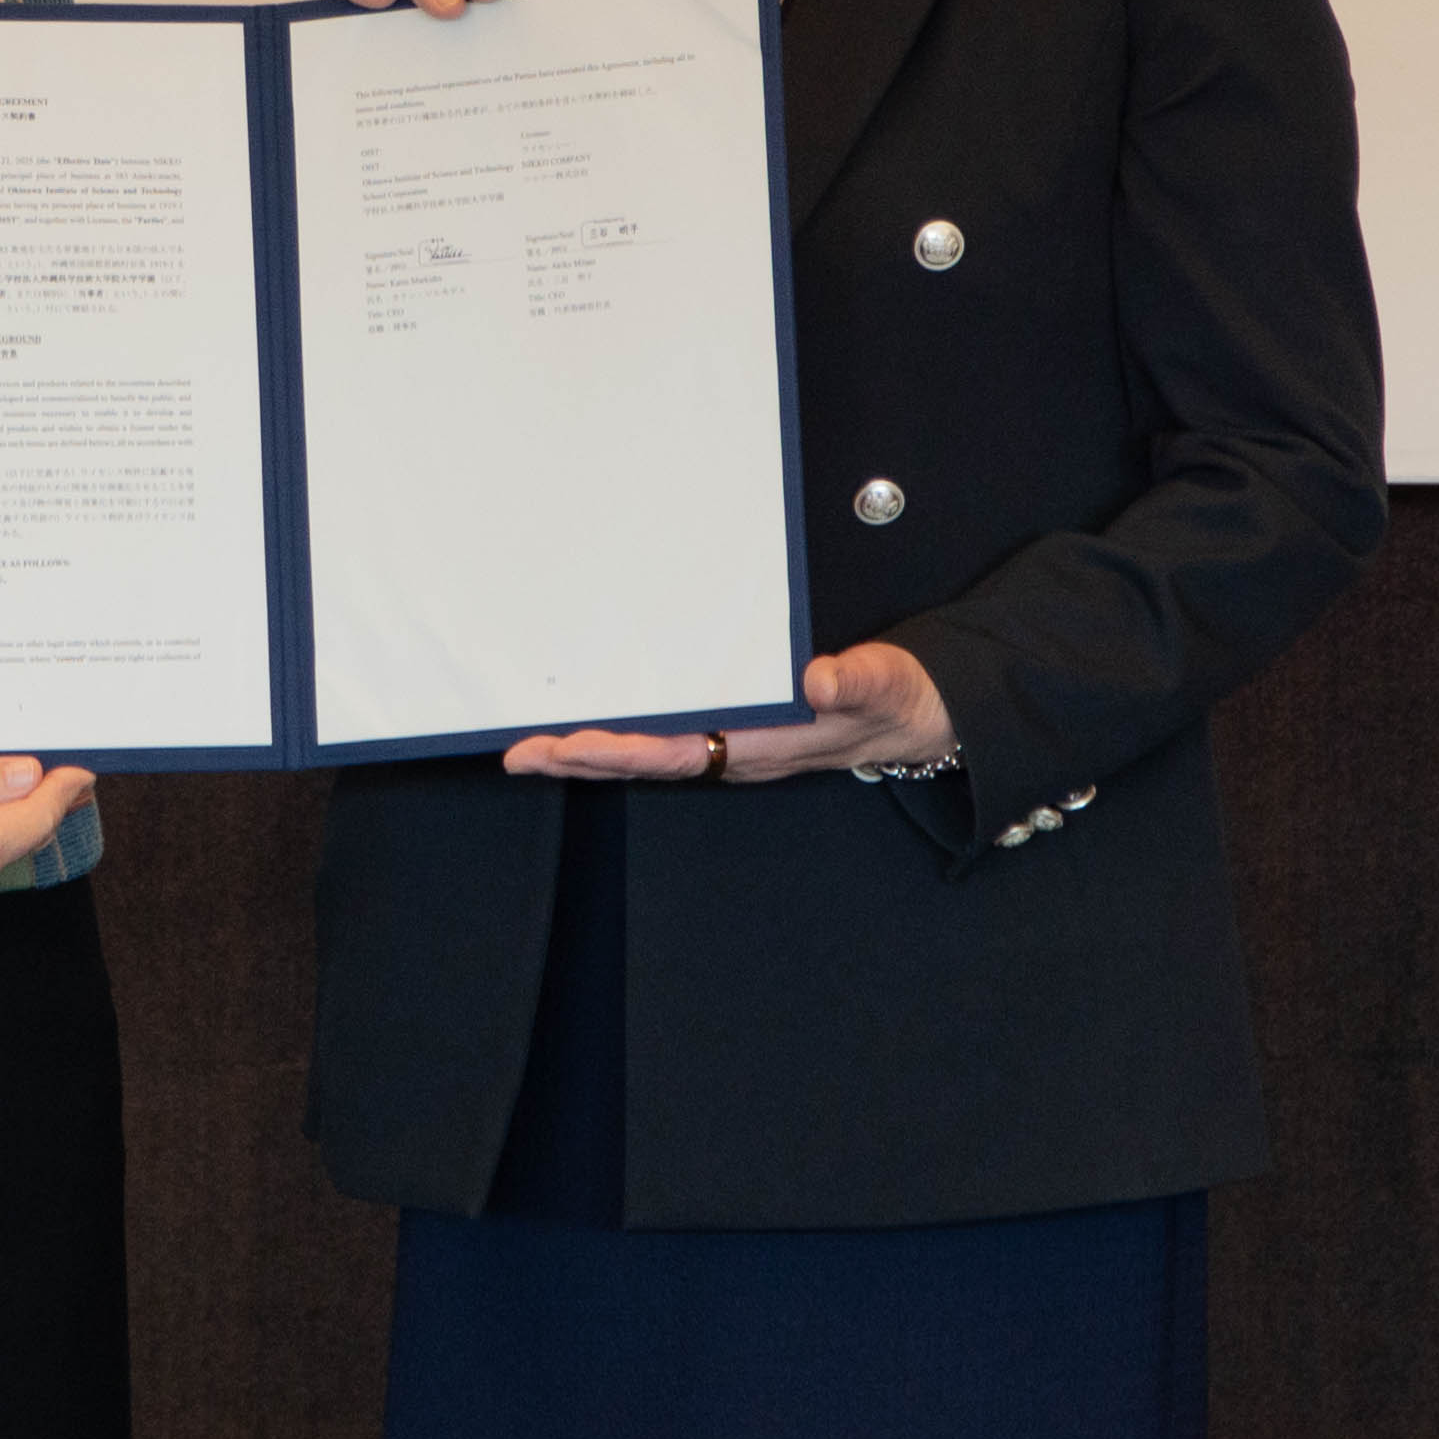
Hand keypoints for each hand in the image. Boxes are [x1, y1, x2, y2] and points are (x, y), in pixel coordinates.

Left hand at [505, 639, 955, 787]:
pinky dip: (623, 733)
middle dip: (582, 759)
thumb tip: (816, 677)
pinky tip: (595, 724)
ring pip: (649, 753)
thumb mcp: (885, 683)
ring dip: (592, 751)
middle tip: (519, 751)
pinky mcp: (736, 729)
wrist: (920, 716)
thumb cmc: (900, 699)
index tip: (570, 746)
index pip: (680, 752)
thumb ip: (853, 680)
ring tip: (534, 745)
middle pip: (646, 760)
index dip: (622, 751)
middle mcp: (739, 752)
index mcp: (765, 745)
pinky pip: (667, 737)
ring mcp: (734, 744)